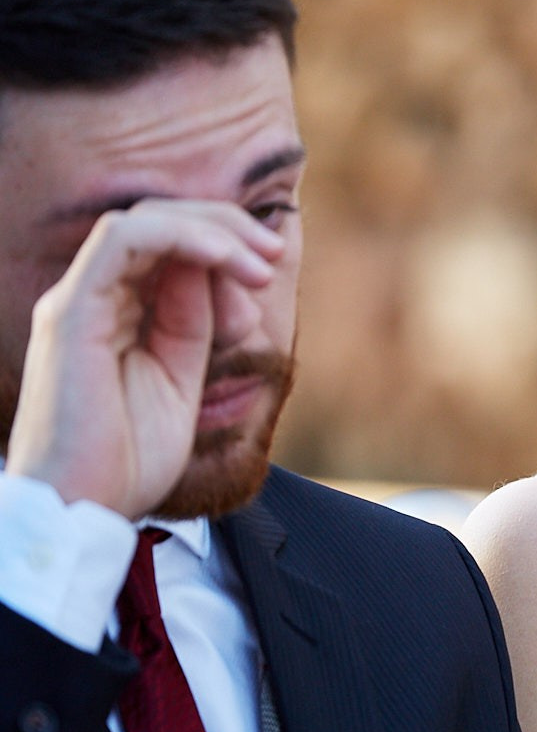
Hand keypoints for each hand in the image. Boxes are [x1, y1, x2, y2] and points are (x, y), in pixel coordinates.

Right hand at [7, 199, 285, 518]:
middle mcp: (90, 299)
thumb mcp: (181, 376)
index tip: (267, 273)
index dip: (223, 247)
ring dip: (213, 230)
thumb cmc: (128, 458)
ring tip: (259, 264)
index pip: (165, 247)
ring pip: (144, 220)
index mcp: (113, 313)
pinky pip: (124, 240)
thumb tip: (221, 270)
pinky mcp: (71, 311)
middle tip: (270, 257)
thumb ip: (193, 321)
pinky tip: (227, 258)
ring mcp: (77, 301)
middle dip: (226, 229)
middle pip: (157, 223)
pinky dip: (183, 236)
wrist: (83, 510)